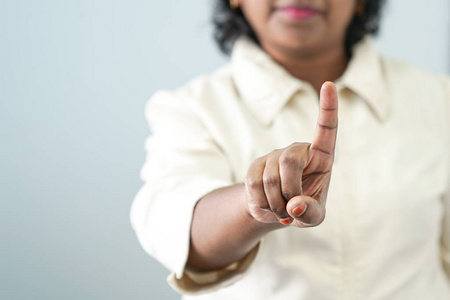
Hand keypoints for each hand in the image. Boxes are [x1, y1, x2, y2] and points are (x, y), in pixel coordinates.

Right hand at [243, 81, 337, 227]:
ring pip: (270, 176)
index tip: (329, 84)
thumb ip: (309, 212)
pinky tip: (268, 205)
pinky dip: (262, 202)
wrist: (277, 211)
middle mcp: (298, 151)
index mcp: (321, 158)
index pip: (327, 130)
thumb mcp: (313, 217)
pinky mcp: (256, 165)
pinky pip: (254, 183)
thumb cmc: (303, 209)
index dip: (328, 108)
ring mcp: (275, 156)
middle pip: (289, 161)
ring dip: (276, 202)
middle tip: (290, 209)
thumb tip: (294, 204)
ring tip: (281, 210)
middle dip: (289, 189)